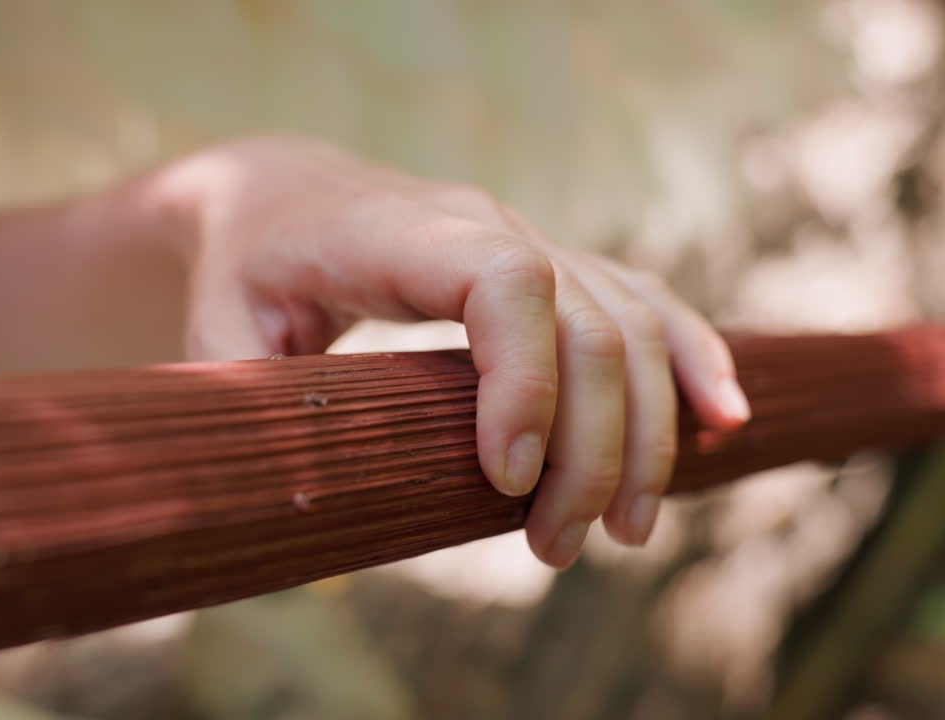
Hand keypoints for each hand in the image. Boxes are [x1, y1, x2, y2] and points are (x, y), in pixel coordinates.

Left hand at [157, 136, 750, 567]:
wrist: (288, 194)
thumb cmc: (248, 269)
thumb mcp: (220, 333)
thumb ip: (248, 412)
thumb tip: (290, 534)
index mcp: (401, 232)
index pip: (506, 282)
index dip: (527, 381)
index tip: (507, 479)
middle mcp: (488, 225)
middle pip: (588, 325)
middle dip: (590, 450)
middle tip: (554, 549)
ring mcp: (535, 241)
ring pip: (632, 326)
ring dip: (646, 434)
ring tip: (626, 532)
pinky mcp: (561, 268)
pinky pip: (647, 305)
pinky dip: (692, 361)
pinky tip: (724, 420)